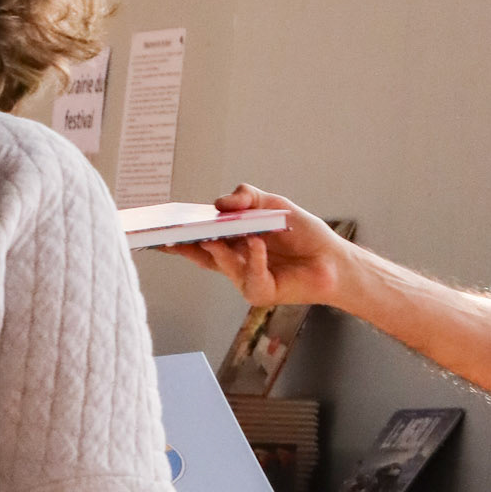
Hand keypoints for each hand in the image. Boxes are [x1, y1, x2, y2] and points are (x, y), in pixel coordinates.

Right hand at [163, 186, 349, 308]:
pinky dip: (253, 259)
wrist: (331, 259)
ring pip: (222, 264)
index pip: (198, 238)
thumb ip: (246, 198)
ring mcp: (245, 279)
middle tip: (165, 235)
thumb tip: (218, 204)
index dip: (178, 233)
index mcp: (231, 241)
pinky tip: (257, 244)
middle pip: (200, 255)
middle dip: (182, 246)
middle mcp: (233, 262)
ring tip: (213, 235)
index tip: (158, 225)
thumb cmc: (301, 233)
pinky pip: (250, 277)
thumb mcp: (272, 205)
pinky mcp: (261, 292)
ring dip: (219, 249)